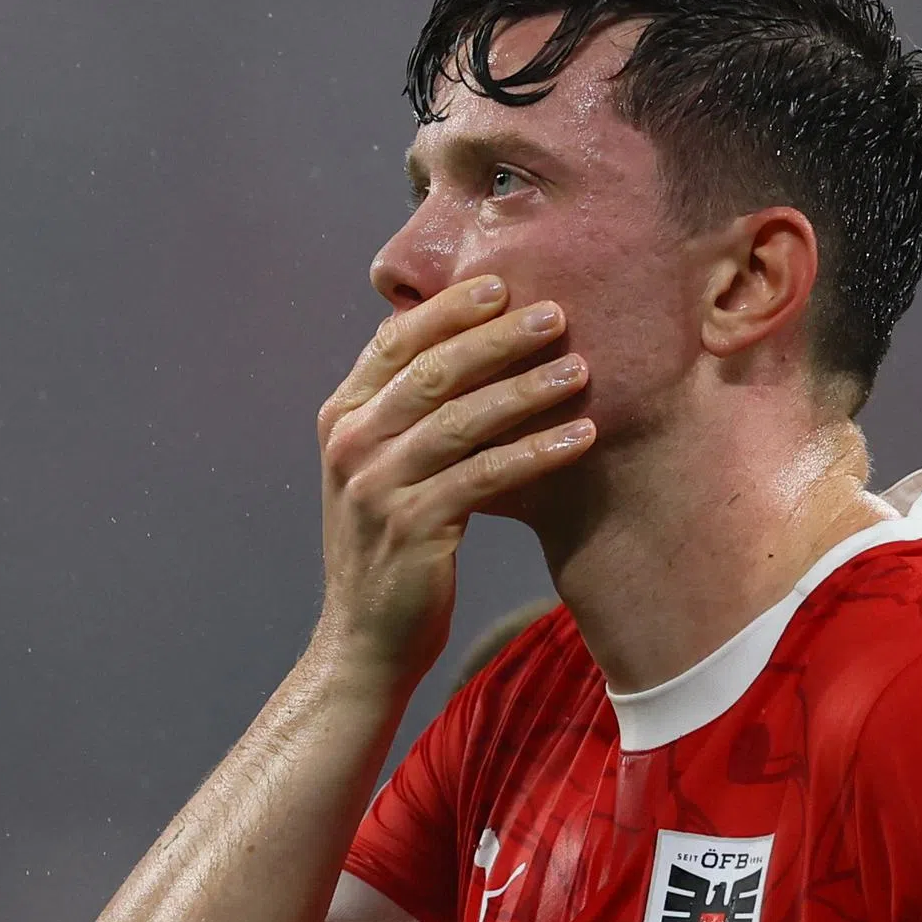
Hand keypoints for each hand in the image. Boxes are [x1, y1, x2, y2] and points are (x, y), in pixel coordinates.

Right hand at [312, 276, 593, 688]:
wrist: (362, 638)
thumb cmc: (385, 544)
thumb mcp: (378, 468)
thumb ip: (406, 413)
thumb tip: (471, 351)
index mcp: (341, 417)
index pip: (392, 343)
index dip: (446, 310)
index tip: (499, 283)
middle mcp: (351, 443)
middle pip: (431, 372)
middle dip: (496, 338)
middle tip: (555, 314)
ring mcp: (377, 486)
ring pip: (461, 420)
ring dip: (526, 390)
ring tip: (580, 369)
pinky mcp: (413, 528)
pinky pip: (485, 477)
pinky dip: (534, 453)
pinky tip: (578, 438)